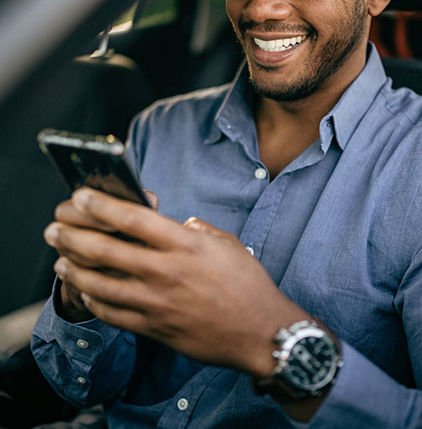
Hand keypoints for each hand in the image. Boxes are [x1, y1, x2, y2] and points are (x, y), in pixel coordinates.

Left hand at [43, 188, 306, 377]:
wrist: (258, 331)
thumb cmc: (247, 284)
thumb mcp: (226, 244)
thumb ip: (197, 230)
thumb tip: (178, 225)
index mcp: (185, 245)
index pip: (133, 219)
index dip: (101, 205)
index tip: (80, 197)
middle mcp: (166, 271)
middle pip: (106, 250)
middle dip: (72, 236)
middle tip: (54, 229)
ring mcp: (157, 302)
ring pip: (100, 285)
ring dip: (73, 270)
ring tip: (59, 261)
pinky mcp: (154, 327)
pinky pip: (113, 314)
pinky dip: (93, 302)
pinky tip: (85, 293)